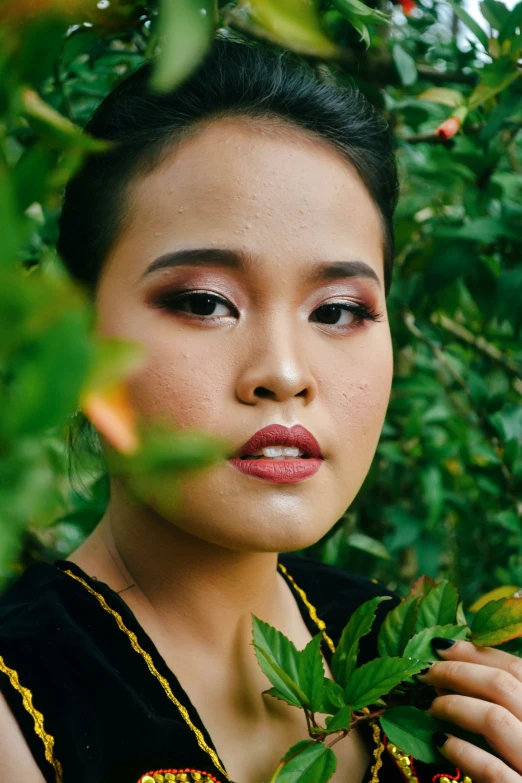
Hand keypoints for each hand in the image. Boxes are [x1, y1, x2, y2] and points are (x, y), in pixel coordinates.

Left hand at [416, 638, 521, 782]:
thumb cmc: (512, 756)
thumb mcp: (511, 727)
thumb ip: (491, 702)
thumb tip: (445, 676)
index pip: (516, 668)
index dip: (476, 652)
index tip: (440, 645)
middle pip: (503, 685)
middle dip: (457, 672)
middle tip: (424, 673)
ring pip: (495, 719)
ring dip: (454, 705)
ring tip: (427, 706)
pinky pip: (491, 768)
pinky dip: (461, 750)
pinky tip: (440, 741)